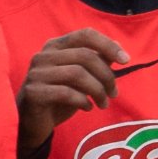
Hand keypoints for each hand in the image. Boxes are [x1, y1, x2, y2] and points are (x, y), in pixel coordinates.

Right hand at [16, 28, 128, 153]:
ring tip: (103, 104)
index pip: (85, 35)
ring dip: (97, 90)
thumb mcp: (80, 78)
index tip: (126, 60)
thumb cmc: (57, 97)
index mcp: (55, 46)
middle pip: (85, 56)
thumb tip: (118, 48)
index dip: (108, 45)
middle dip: (106, 76)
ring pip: (77, 74)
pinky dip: (83, 101)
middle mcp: (44, 55)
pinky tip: (87, 108)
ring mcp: (37, 73)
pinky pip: (66, 93)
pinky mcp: (34, 92)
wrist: (31, 123)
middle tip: (114, 93)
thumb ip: (96, 62)